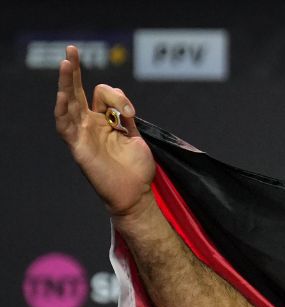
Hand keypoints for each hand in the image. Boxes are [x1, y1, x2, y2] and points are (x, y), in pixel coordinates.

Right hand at [55, 45, 154, 218]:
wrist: (135, 194)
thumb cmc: (135, 168)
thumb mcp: (135, 136)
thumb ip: (126, 116)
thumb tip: (121, 101)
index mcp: (103, 120)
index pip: (101, 94)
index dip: (117, 96)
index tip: (131, 112)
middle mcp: (89, 124)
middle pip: (77, 91)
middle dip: (75, 70)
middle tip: (72, 48)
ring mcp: (82, 134)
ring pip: (69, 103)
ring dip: (67, 83)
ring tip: (67, 62)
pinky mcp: (77, 146)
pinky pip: (66, 125)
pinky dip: (64, 110)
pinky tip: (63, 94)